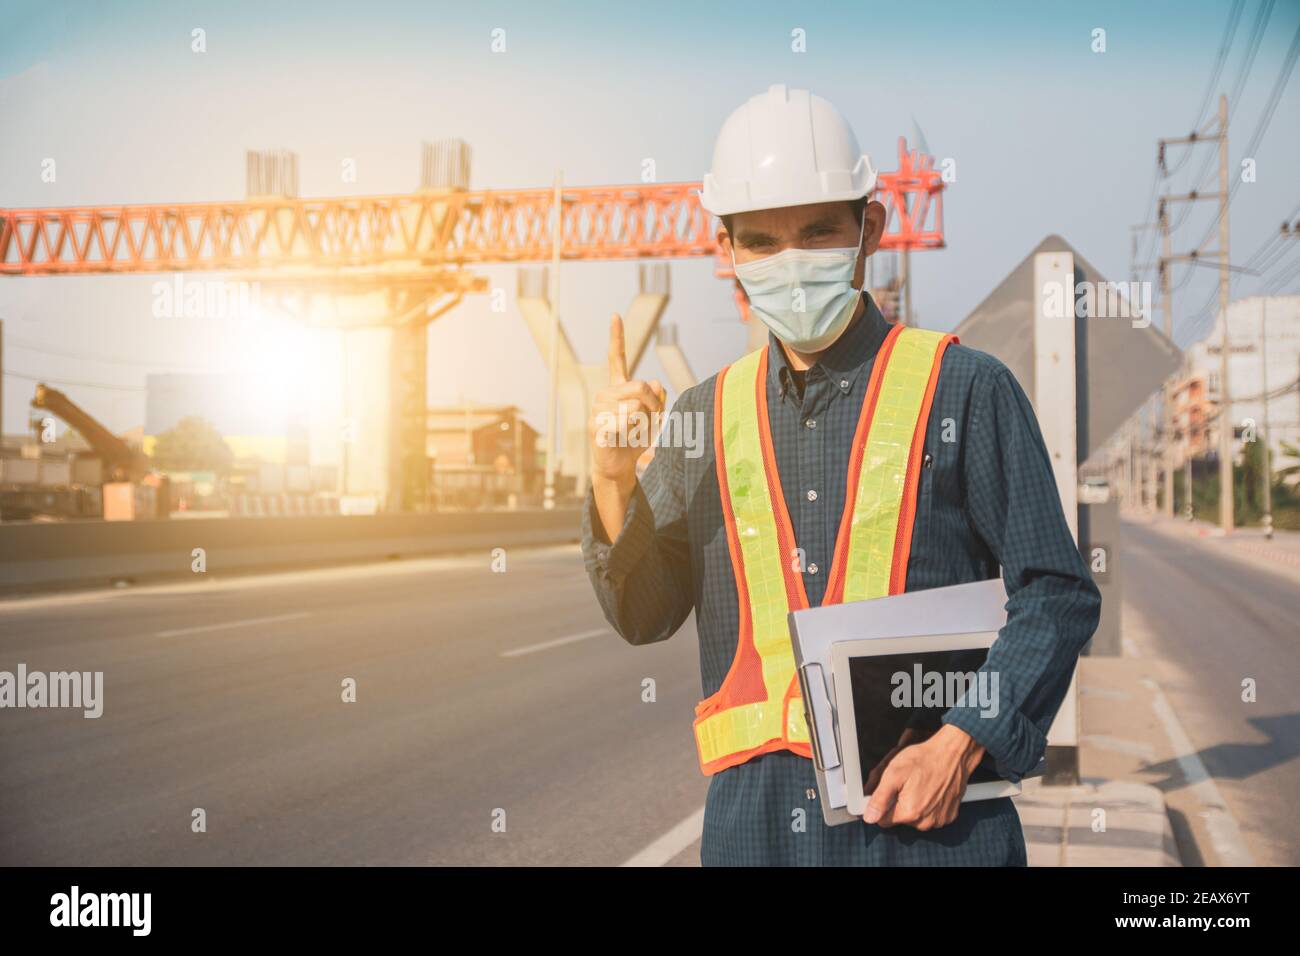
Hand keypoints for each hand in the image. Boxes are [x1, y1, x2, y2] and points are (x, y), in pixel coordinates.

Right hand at [588, 314, 665, 487]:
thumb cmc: (635, 439)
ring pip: (635, 406)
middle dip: (653, 405)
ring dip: (643, 422)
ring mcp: (598, 409)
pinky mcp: (596, 425)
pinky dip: (632, 432)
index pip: (616, 358)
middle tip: (649, 421)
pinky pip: (625, 421)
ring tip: (633, 433)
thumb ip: (657, 397)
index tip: (615, 316)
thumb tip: (652, 382)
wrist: (619, 466)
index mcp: (617, 388)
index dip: (617, 337)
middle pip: (639, 386)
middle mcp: (605, 394)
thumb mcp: (654, 416)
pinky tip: (622, 439)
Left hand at [863, 725, 984, 830]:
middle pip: (900, 819)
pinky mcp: (948, 816)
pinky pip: (930, 816)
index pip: (883, 821)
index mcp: (909, 813)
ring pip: (915, 819)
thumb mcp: (894, 773)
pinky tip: (930, 790)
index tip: (887, 792)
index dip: (881, 805)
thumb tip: (869, 817)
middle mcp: (925, 822)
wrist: (953, 754)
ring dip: (913, 805)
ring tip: (919, 785)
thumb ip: (880, 798)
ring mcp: (938, 821)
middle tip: (905, 784)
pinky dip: (928, 806)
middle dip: (898, 803)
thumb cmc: (925, 759)